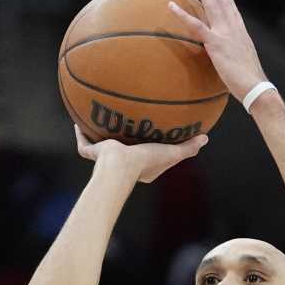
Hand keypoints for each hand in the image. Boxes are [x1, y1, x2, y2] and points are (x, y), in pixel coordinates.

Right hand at [75, 125, 206, 183]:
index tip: (153, 133)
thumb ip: (189, 148)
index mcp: (139, 166)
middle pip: (122, 148)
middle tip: (127, 123)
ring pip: (100, 144)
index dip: (149, 145)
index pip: (145, 155)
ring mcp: (105, 158)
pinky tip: (79, 118)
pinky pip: (84, 140)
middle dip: (123, 137)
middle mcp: (121, 162)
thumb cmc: (146, 161)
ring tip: (99, 117)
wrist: (119, 166)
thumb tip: (206, 137)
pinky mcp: (92, 153)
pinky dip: (80, 132)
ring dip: (99, 133)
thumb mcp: (172, 153)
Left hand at [167, 0, 269, 100]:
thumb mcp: (244, 63)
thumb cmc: (250, 82)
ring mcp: (224, 34)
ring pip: (212, 5)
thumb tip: (233, 58)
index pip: (234, 12)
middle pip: (224, 1)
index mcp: (241, 34)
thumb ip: (237, 56)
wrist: (255, 86)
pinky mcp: (215, 43)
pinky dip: (182, 14)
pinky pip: (195, 25)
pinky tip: (172, 6)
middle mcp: (234, 29)